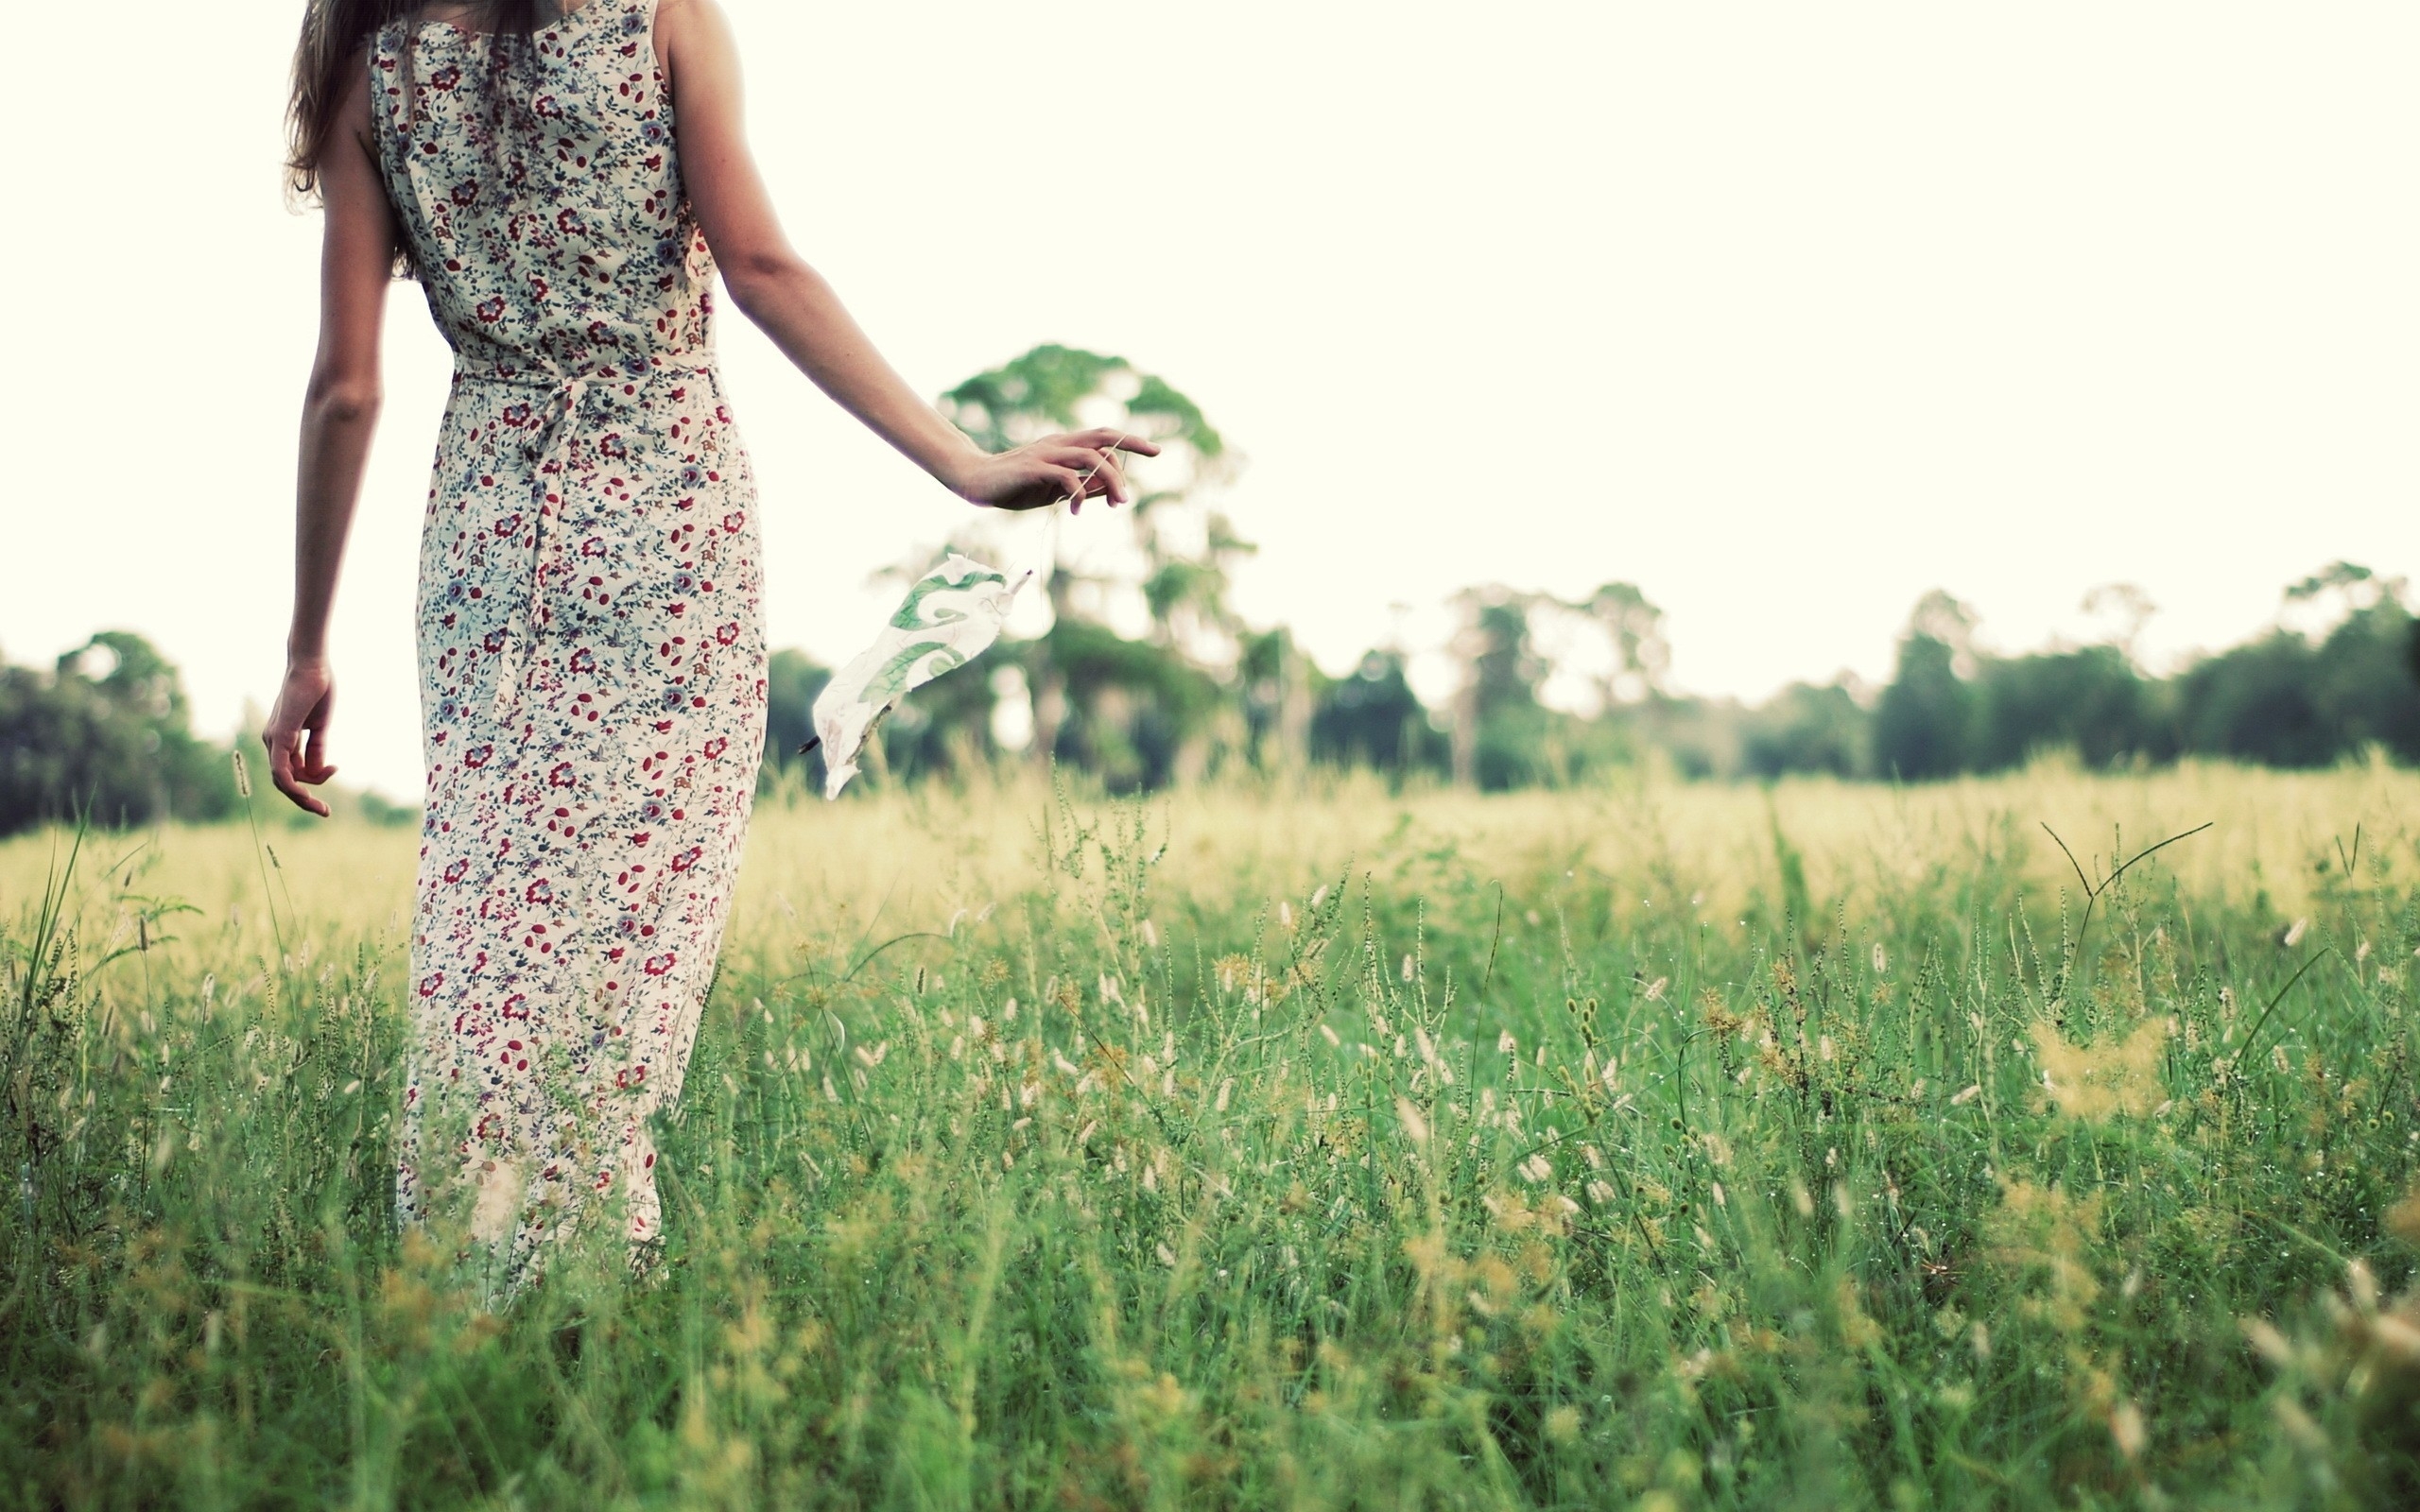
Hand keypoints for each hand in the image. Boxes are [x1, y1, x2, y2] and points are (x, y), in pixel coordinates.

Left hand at [262, 659, 337, 817]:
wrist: (311, 666)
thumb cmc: (317, 689)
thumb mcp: (320, 726)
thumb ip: (317, 748)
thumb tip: (318, 772)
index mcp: (282, 738)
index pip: (292, 771)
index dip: (313, 780)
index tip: (336, 769)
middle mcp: (272, 741)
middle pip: (285, 782)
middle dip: (304, 800)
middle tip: (325, 812)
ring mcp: (273, 739)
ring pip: (282, 781)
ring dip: (302, 797)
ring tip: (321, 804)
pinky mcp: (280, 736)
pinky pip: (281, 771)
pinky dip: (294, 786)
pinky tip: (308, 793)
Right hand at [948, 428, 1161, 514]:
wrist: (976, 481)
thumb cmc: (1016, 486)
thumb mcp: (1055, 489)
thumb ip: (1082, 486)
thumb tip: (1109, 490)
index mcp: (1065, 446)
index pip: (1104, 437)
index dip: (1131, 441)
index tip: (1156, 451)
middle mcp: (1059, 444)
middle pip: (1102, 439)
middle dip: (1129, 450)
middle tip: (1141, 478)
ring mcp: (1046, 453)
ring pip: (1090, 457)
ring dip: (1110, 480)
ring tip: (1117, 503)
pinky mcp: (1033, 468)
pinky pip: (1066, 476)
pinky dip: (1079, 493)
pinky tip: (1076, 510)